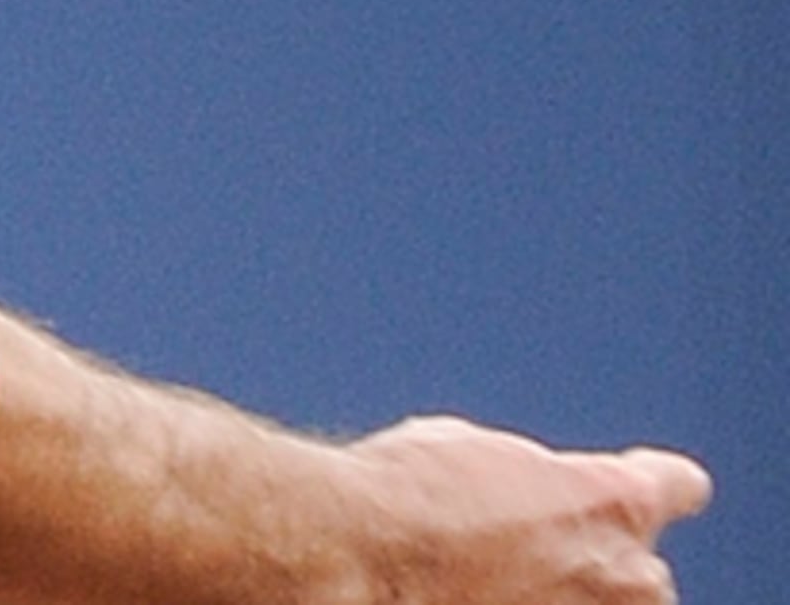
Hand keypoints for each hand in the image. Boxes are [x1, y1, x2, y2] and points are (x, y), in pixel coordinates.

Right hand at [342, 414, 710, 601]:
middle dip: (593, 565)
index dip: (644, 485)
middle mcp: (630, 575)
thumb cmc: (405, 500)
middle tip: (521, 557)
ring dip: (566, 603)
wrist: (363, 559)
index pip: (676, 486)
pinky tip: (466, 597)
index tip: (621, 495)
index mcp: (618, 501)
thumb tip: (512, 493)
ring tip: (489, 588)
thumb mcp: (466, 450)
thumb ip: (524, 477)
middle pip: (640, 572)